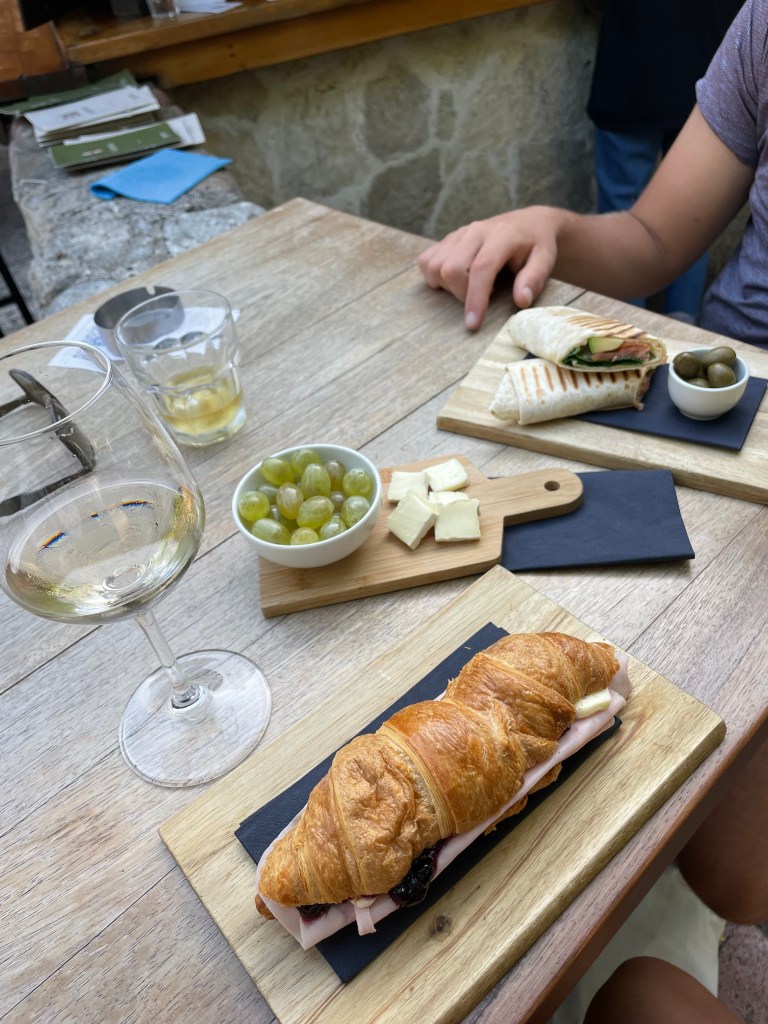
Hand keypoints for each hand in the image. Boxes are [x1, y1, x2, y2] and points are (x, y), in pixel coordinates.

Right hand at [417, 207, 561, 329]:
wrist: (528, 224)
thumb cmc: (537, 246)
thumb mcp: (545, 260)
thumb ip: (534, 279)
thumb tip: (521, 300)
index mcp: (501, 235)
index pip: (481, 268)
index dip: (475, 298)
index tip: (473, 324)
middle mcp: (475, 231)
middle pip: (451, 268)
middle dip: (461, 294)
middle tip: (482, 299)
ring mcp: (458, 234)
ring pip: (434, 265)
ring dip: (448, 286)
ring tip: (470, 288)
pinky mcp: (447, 239)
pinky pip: (426, 261)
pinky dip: (435, 277)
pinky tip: (455, 281)